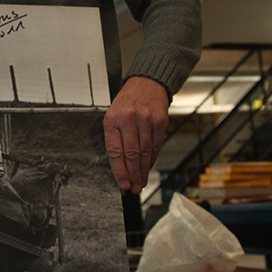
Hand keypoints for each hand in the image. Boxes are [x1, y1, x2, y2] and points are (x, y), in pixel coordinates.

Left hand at [102, 76, 169, 193]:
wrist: (146, 83)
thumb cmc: (127, 103)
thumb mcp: (113, 116)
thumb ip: (115, 139)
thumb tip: (119, 167)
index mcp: (112, 120)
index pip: (115, 151)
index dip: (119, 171)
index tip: (123, 184)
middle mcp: (128, 119)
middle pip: (131, 155)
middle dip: (133, 175)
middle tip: (134, 188)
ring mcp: (145, 120)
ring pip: (145, 153)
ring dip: (143, 171)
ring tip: (141, 183)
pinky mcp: (160, 121)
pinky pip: (156, 146)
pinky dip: (152, 160)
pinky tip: (148, 168)